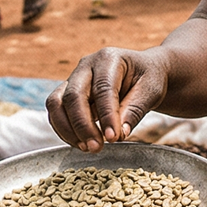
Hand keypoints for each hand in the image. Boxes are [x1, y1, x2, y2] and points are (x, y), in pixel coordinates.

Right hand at [47, 47, 169, 151]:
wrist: (141, 72)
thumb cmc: (147, 79)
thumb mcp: (151, 91)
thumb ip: (135, 110)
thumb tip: (119, 134)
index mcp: (109, 58)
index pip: (103, 88)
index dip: (107, 115)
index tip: (113, 138)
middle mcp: (86, 65)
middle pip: (73, 95)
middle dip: (83, 125)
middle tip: (96, 147)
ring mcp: (73, 78)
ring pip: (56, 103)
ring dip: (68, 129)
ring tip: (87, 148)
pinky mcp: (66, 93)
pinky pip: (56, 112)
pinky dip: (64, 130)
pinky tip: (81, 144)